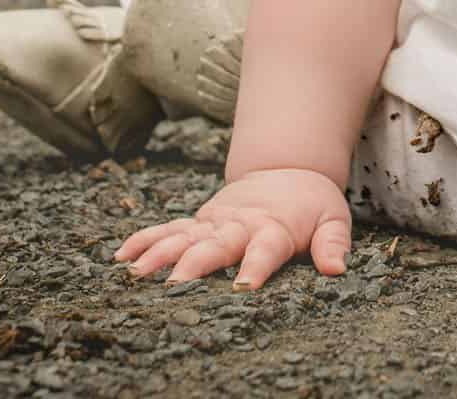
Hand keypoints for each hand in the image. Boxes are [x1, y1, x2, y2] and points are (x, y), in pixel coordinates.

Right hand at [112, 168, 350, 289]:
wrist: (288, 169)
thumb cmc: (312, 204)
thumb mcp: (334, 218)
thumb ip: (333, 243)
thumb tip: (336, 269)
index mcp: (273, 228)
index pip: (265, 248)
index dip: (255, 266)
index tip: (244, 286)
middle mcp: (239, 225)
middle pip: (216, 245)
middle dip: (195, 263)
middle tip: (174, 284)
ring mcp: (215, 222)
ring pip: (184, 236)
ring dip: (159, 253)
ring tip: (135, 273)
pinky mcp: (199, 221)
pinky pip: (168, 229)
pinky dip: (144, 240)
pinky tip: (120, 256)